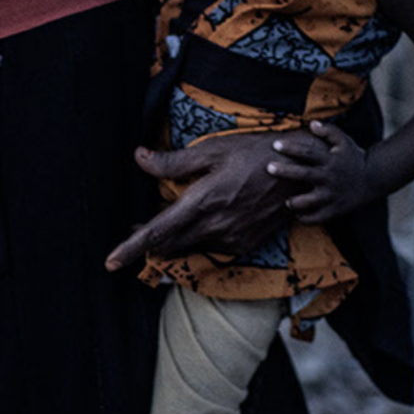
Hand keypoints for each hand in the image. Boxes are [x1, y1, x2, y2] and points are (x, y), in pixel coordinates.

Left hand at [105, 135, 294, 270]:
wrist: (303, 173)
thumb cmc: (256, 153)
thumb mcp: (213, 150)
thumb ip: (172, 162)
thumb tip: (139, 158)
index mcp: (202, 202)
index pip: (158, 233)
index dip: (131, 248)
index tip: (111, 263)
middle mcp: (215, 227)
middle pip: (169, 245)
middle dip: (148, 242)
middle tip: (134, 226)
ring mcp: (232, 239)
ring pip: (189, 247)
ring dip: (173, 238)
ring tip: (163, 217)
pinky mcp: (245, 244)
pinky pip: (210, 246)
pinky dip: (196, 237)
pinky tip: (196, 220)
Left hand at [268, 121, 383, 223]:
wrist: (374, 179)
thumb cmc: (354, 158)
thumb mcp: (344, 141)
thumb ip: (328, 131)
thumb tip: (311, 124)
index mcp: (330, 160)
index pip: (307, 152)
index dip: (291, 148)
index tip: (275, 144)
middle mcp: (329, 177)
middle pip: (303, 174)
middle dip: (285, 171)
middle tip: (269, 168)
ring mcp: (332, 195)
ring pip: (309, 201)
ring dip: (295, 202)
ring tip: (286, 201)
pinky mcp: (335, 209)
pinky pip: (317, 218)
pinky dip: (306, 218)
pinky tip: (297, 214)